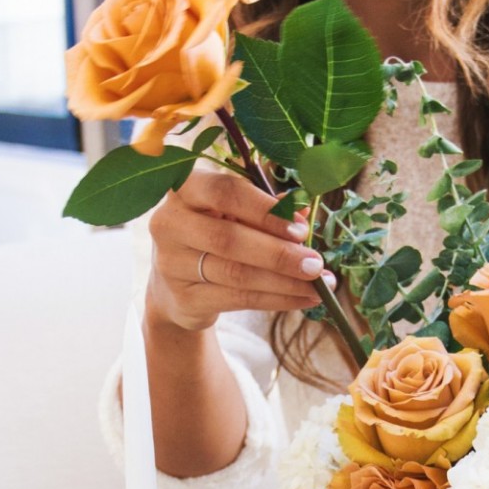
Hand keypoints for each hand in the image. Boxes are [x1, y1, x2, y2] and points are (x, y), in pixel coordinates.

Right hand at [144, 166, 335, 334]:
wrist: (178, 284)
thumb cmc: (216, 232)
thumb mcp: (236, 212)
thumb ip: (267, 208)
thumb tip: (303, 212)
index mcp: (185, 189)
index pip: (224, 192)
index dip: (265, 210)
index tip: (300, 229)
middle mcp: (170, 223)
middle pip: (229, 238)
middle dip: (279, 253)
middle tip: (316, 264)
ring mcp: (172, 263)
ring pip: (236, 273)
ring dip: (285, 281)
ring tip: (318, 286)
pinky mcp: (184, 298)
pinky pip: (238, 299)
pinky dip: (277, 299)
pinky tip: (303, 298)